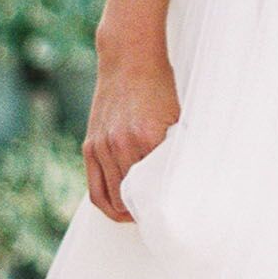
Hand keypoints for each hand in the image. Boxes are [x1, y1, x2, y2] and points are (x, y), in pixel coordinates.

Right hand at [82, 51, 180, 222]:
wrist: (128, 59)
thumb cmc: (159, 86)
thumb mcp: (176, 116)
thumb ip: (176, 147)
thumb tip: (187, 179)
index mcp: (147, 138)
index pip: (154, 189)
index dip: (162, 208)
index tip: (172, 216)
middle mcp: (120, 145)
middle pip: (131, 199)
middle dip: (144, 213)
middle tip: (160, 220)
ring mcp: (102, 147)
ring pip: (111, 199)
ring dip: (126, 211)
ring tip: (142, 216)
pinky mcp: (90, 146)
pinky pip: (95, 188)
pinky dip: (108, 203)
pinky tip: (121, 208)